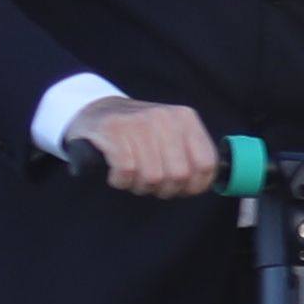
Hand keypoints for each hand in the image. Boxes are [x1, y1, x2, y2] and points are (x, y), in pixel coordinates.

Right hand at [80, 98, 221, 198]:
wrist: (97, 113)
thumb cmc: (139, 134)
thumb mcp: (171, 135)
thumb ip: (190, 156)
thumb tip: (202, 184)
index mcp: (185, 119)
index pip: (206, 163)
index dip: (194, 186)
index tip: (181, 189)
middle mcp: (164, 117)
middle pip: (179, 175)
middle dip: (165, 189)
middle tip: (152, 184)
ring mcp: (138, 123)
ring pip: (152, 177)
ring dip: (141, 186)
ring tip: (133, 177)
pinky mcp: (113, 131)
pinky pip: (127, 172)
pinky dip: (121, 181)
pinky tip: (117, 174)